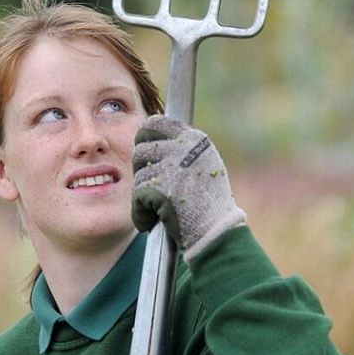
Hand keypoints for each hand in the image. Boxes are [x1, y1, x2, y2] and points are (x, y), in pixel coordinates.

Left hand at [132, 115, 245, 260]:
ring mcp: (172, 167)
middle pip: (141, 148)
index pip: (156, 123)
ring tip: (155, 207)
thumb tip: (152, 131)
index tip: (144, 151)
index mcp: (194, 139)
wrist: (216, 231)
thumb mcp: (204, 163)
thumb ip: (182, 148)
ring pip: (139, 175)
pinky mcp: (160, 188)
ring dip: (142, 193)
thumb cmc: (210, 202)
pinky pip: (137, 196)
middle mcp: (183, 148)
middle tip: (149, 186)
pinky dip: (140, 212)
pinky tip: (150, 220)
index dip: (145, 137)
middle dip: (140, 168)